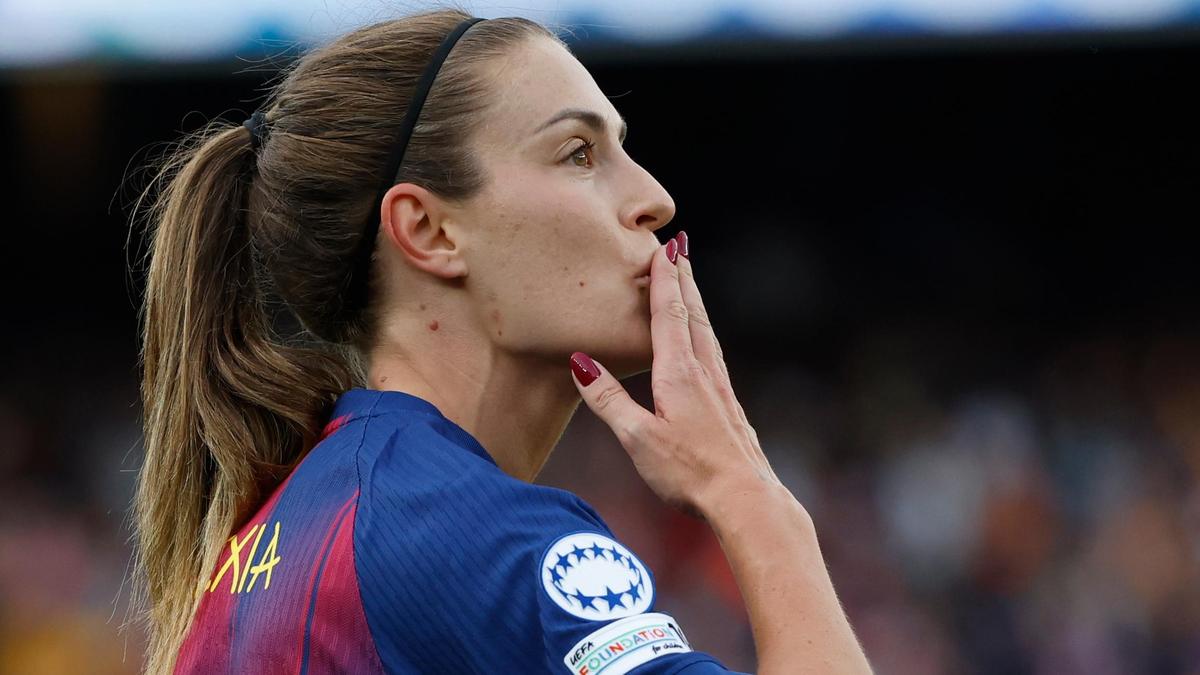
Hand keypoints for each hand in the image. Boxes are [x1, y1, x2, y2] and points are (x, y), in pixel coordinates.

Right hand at [570, 231, 780, 515]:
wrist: (745, 498)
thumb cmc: (688, 472)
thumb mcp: (637, 437)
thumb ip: (608, 399)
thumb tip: (580, 362)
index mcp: (679, 373)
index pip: (669, 314)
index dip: (664, 279)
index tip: (663, 247)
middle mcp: (704, 372)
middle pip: (693, 314)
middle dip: (684, 279)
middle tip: (680, 248)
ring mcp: (721, 388)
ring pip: (706, 332)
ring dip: (695, 302)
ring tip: (689, 284)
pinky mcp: (729, 406)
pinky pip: (713, 354)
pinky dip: (703, 332)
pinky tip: (703, 344)